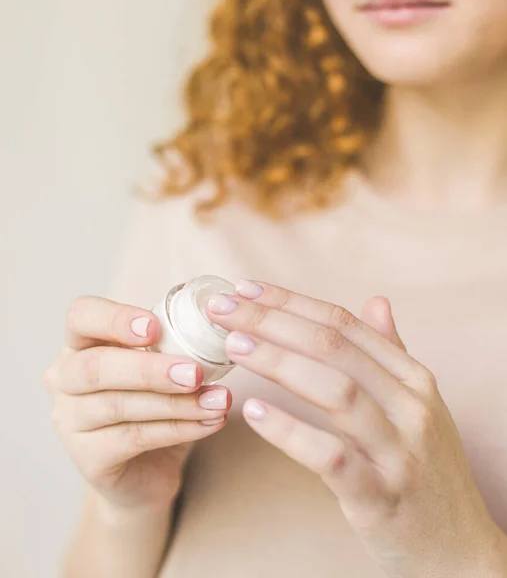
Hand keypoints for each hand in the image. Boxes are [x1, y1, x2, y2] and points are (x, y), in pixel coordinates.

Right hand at [45, 297, 231, 513]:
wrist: (148, 468)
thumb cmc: (155, 402)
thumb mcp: (161, 365)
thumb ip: (174, 343)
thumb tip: (222, 325)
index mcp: (81, 343)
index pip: (81, 316)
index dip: (114, 319)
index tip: (155, 327)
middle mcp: (65, 379)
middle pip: (95, 367)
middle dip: (149, 369)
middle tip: (194, 373)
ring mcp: (71, 421)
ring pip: (119, 406)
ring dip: (177, 403)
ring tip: (218, 401)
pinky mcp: (88, 458)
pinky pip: (135, 438)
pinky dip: (179, 428)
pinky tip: (210, 422)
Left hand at [207, 281, 506, 577]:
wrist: (459, 548)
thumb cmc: (426, 471)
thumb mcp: (417, 405)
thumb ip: (392, 352)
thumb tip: (376, 300)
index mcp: (413, 377)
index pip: (344, 323)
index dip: (290, 302)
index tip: (245, 289)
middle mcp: (411, 405)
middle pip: (333, 346)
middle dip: (272, 321)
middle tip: (223, 309)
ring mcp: (399, 450)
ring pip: (335, 390)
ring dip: (278, 362)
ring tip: (233, 347)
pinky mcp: (382, 495)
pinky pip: (331, 455)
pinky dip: (289, 430)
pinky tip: (252, 412)